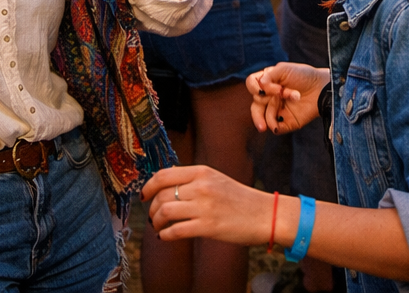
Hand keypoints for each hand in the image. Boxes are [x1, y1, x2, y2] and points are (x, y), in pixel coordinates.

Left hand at [142, 165, 274, 245]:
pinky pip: (176, 231)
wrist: (264, 214)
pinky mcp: (208, 227)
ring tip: (158, 227)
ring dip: (156, 222)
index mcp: (201, 172)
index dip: (148, 186)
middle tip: (152, 217)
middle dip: (151, 208)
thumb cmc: (239, 198)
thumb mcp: (215, 179)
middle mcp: (201, 186)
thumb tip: (166, 181)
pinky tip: (166, 236)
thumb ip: (192, 179)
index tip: (144, 196)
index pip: (164, 175)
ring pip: (165, 212)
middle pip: (161, 195)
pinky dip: (166, 235)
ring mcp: (205, 206)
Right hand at [247, 62, 329, 134]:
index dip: (255, 87)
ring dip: (272, 113)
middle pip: (254, 105)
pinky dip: (274, 126)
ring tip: (289, 102)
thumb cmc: (304, 75)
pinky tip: (277, 125)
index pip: (251, 85)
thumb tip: (259, 85)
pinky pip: (274, 128)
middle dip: (262, 104)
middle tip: (277, 99)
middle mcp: (269, 97)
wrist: (321, 88)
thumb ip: (269, 75)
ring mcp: (276, 110)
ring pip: (262, 118)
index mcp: (267, 83)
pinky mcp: (285, 122)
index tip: (267, 89)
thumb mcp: (285, 69)